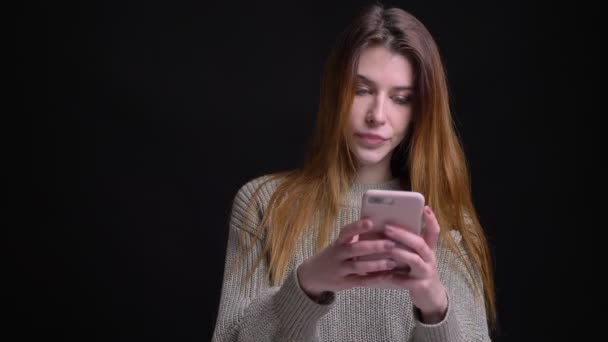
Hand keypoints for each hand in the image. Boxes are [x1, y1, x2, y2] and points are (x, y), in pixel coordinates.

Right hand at [297, 218, 397, 298]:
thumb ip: (354, 238)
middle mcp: (337, 255)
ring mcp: (340, 270)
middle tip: (391, 244)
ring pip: (358, 266)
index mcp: (338, 242)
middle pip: (355, 249)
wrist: (312, 275)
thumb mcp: (339, 245)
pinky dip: (375, 278)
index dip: (357, 227)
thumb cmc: (333, 256)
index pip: (346, 232)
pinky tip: (388, 276)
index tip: (370, 222)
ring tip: (392, 262)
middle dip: (373, 246)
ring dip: (376, 264)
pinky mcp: (344, 283)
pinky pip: (361, 281)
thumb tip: (377, 225)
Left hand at [373, 206, 447, 322]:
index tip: (424, 207)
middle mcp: (430, 259)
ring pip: (413, 259)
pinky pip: (404, 280)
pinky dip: (391, 276)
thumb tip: (381, 230)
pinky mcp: (420, 286)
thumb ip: (404, 246)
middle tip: (387, 228)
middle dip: (403, 234)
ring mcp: (426, 272)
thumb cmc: (416, 272)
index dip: (430, 220)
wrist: (430, 297)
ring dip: (398, 252)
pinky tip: (380, 274)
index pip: (433, 232)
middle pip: (420, 243)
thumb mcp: (415, 256)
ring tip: (385, 248)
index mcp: (428, 249)